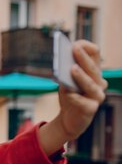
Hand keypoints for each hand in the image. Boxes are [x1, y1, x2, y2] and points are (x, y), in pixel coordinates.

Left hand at [39, 40, 106, 154]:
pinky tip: (66, 93)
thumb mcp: (65, 81)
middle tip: (74, 48)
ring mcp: (97, 95)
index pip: (95, 53)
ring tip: (72, 69)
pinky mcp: (91, 109)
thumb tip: (63, 62)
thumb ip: (65, 72)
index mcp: (94, 71)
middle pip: (92, 67)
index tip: (75, 43)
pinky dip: (72, 96)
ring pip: (90, 84)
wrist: (68, 119)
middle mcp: (99, 82)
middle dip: (82, 57)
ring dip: (81, 76)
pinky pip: (81, 101)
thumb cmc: (69, 96)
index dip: (85, 47)